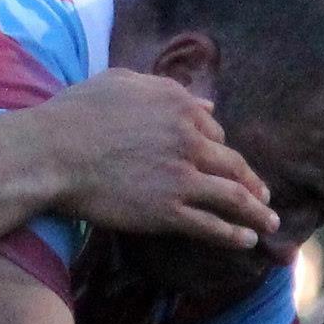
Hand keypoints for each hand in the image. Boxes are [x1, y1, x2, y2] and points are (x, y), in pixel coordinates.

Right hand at [40, 71, 277, 250]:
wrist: (54, 152)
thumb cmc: (77, 112)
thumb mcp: (123, 82)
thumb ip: (166, 90)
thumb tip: (205, 105)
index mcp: (180, 105)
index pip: (214, 131)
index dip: (220, 150)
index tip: (225, 166)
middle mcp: (189, 139)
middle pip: (233, 164)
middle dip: (253, 183)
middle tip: (265, 198)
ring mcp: (182, 177)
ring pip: (232, 196)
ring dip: (256, 212)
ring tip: (269, 224)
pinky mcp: (168, 211)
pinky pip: (211, 225)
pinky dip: (233, 234)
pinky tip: (247, 241)